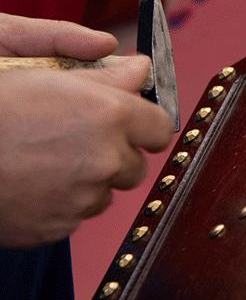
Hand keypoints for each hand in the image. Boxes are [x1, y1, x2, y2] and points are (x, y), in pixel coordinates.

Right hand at [0, 14, 174, 247]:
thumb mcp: (50, 74)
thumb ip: (108, 75)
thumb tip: (141, 71)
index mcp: (111, 115)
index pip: (161, 128)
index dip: (144, 125)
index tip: (129, 123)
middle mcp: (105, 159)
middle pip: (136, 166)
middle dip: (115, 154)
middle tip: (77, 140)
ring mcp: (82, 198)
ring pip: (105, 193)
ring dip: (87, 181)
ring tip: (45, 161)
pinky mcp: (58, 228)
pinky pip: (75, 217)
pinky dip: (60, 204)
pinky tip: (31, 184)